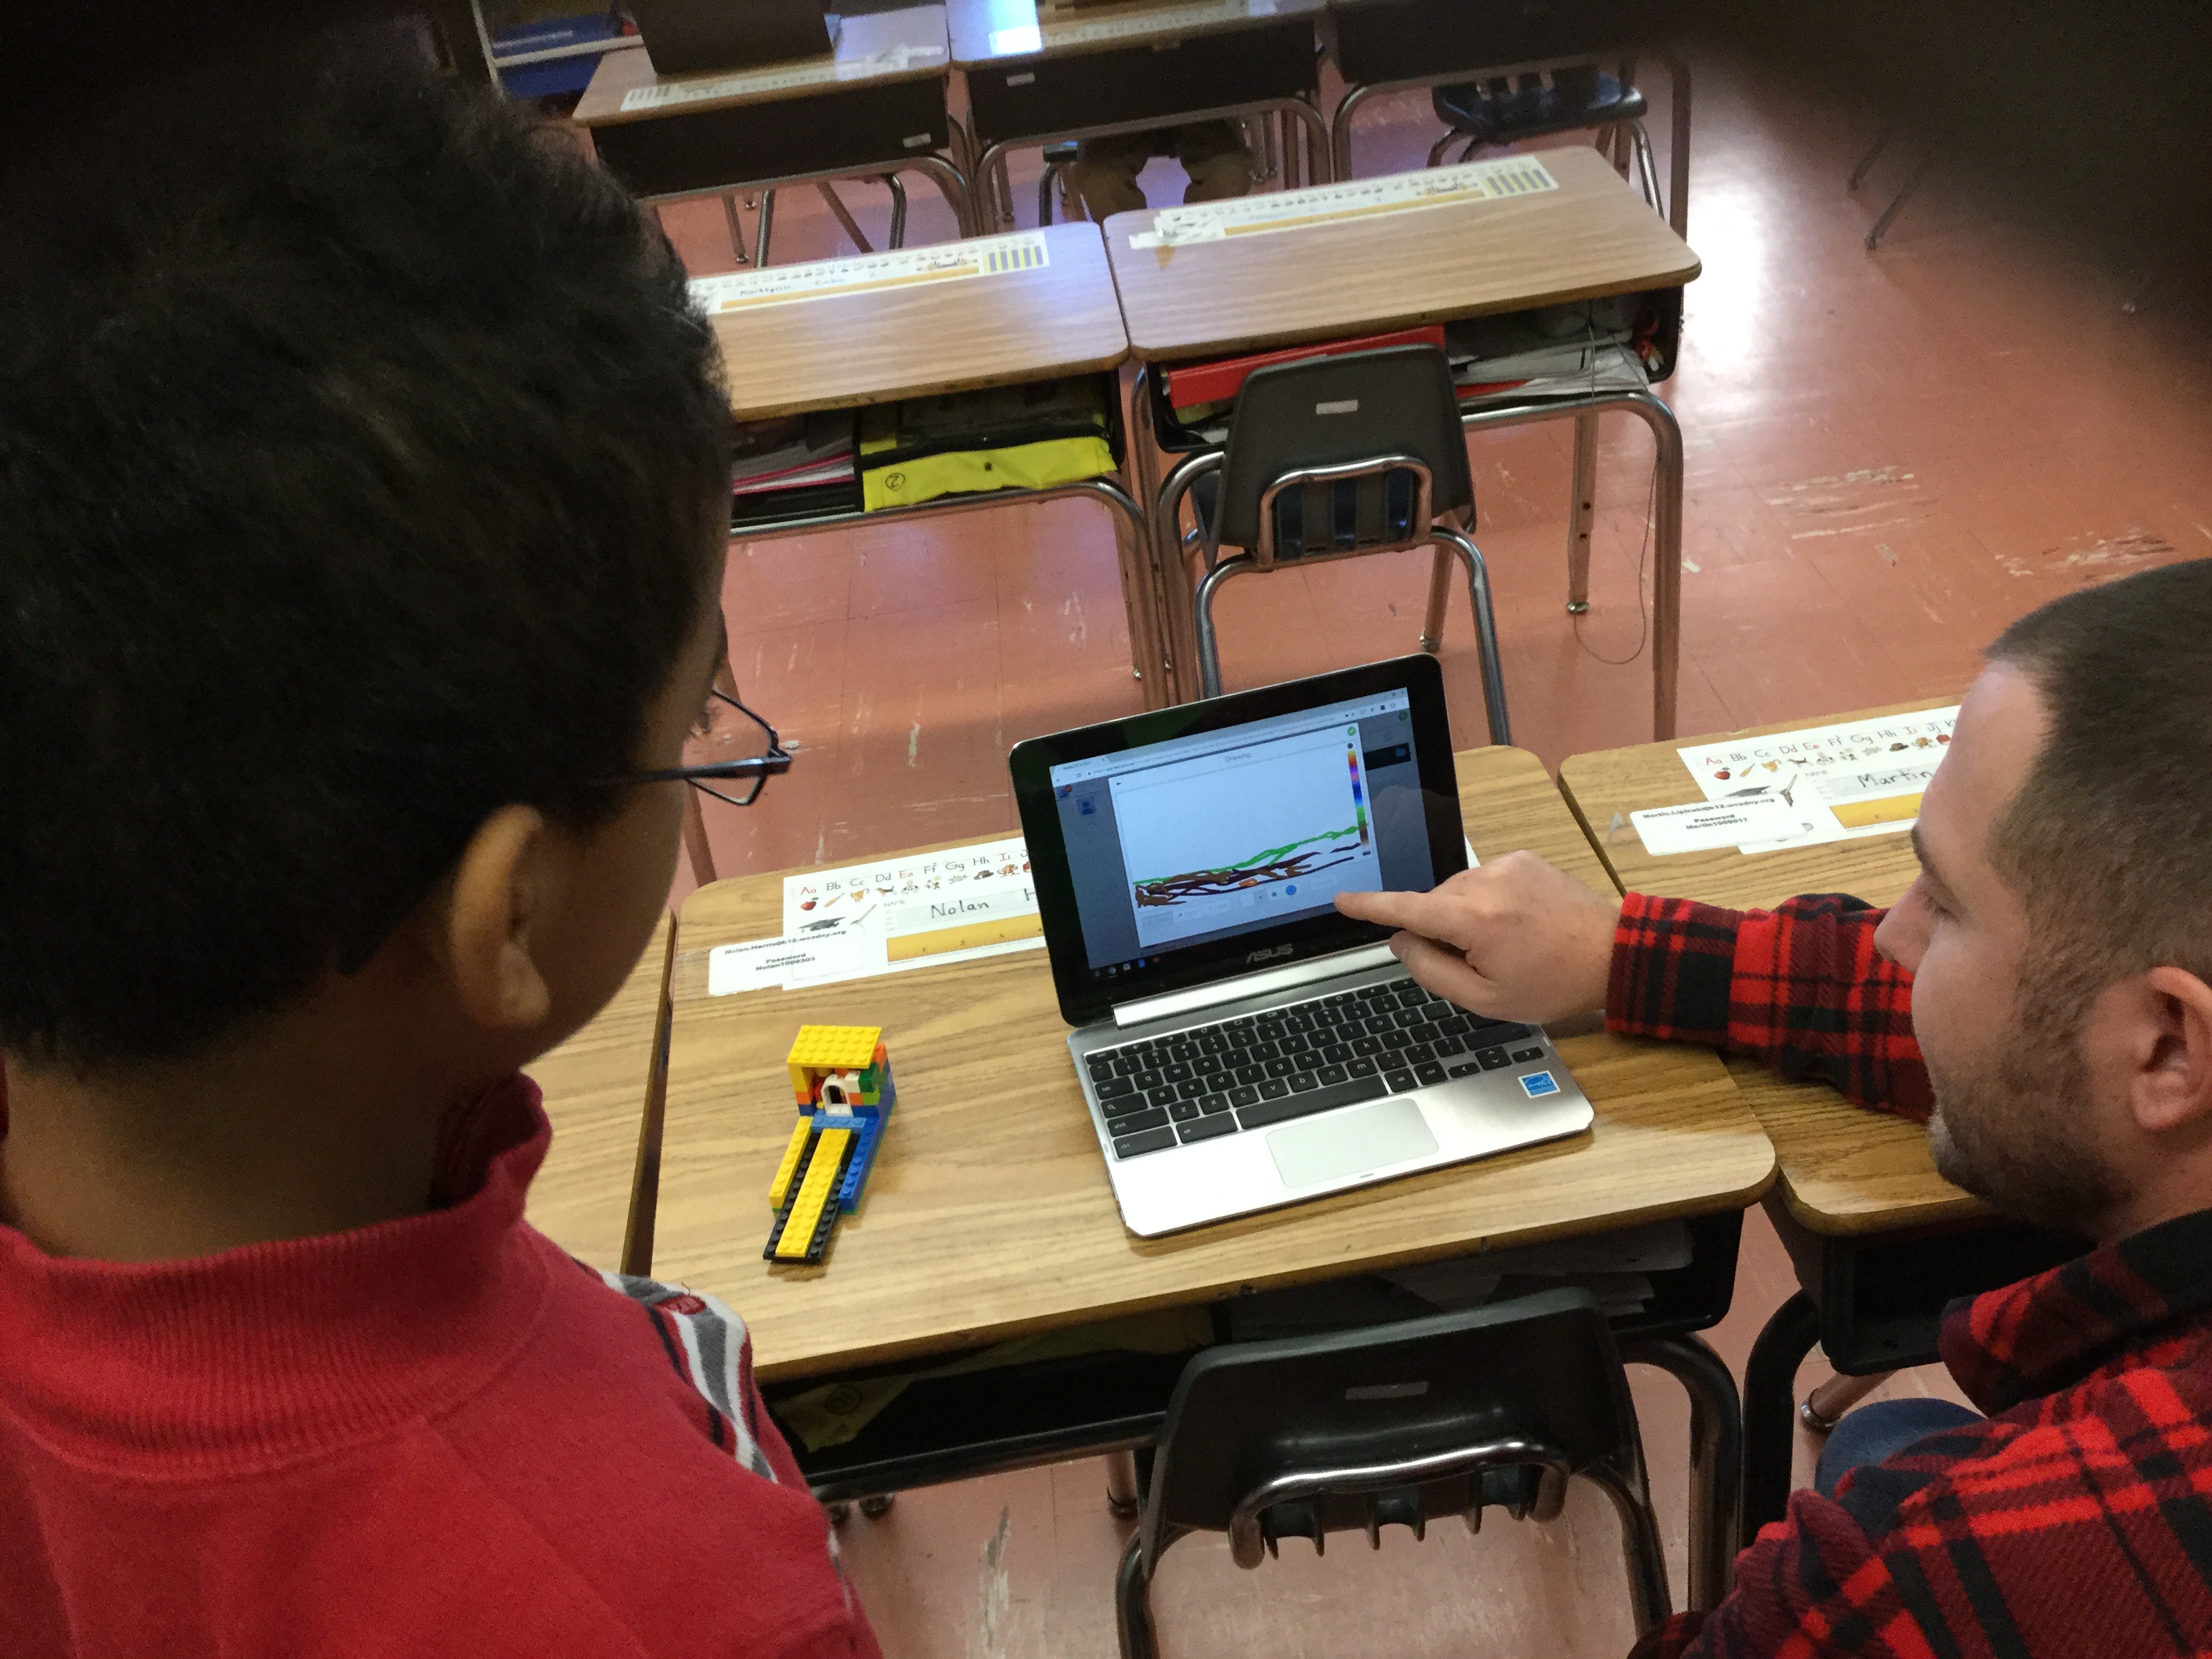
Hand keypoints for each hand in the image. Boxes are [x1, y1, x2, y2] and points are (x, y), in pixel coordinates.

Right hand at [1334, 850, 1622, 1023]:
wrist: (1612, 954)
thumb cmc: (1554, 983)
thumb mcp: (1485, 998)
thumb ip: (1431, 971)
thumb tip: (1400, 942)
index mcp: (1474, 919)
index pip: (1405, 909)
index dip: (1369, 906)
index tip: (1342, 900)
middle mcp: (1486, 882)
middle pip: (1432, 905)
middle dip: (1440, 932)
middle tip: (1478, 963)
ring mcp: (1505, 865)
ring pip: (1456, 892)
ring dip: (1464, 917)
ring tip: (1505, 944)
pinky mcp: (1521, 858)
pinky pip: (1483, 880)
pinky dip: (1485, 901)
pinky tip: (1515, 924)